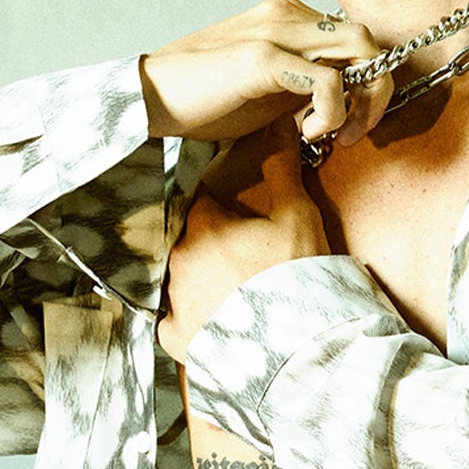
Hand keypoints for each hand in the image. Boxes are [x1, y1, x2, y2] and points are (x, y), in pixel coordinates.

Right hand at [138, 0, 395, 146]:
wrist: (152, 99)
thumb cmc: (207, 99)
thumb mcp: (271, 90)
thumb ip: (308, 87)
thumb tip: (349, 103)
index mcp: (289, 16)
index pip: (356, 39)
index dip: (368, 84)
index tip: (352, 124)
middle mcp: (288, 13)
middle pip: (367, 39)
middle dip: (376, 91)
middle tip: (354, 132)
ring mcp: (276, 31)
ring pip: (360, 49)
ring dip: (361, 100)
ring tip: (330, 132)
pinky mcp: (262, 57)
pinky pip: (327, 81)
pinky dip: (331, 112)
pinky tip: (307, 131)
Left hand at [156, 114, 331, 366]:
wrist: (297, 345)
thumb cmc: (298, 278)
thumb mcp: (298, 216)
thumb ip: (282, 169)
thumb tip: (280, 123)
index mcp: (204, 226)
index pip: (200, 202)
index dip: (220, 208)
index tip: (234, 217)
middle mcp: (179, 260)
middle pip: (188, 241)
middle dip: (209, 246)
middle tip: (240, 260)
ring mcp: (173, 301)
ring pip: (177, 279)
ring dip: (197, 281)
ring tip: (229, 293)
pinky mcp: (174, 337)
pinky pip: (170, 322)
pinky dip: (185, 320)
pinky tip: (206, 321)